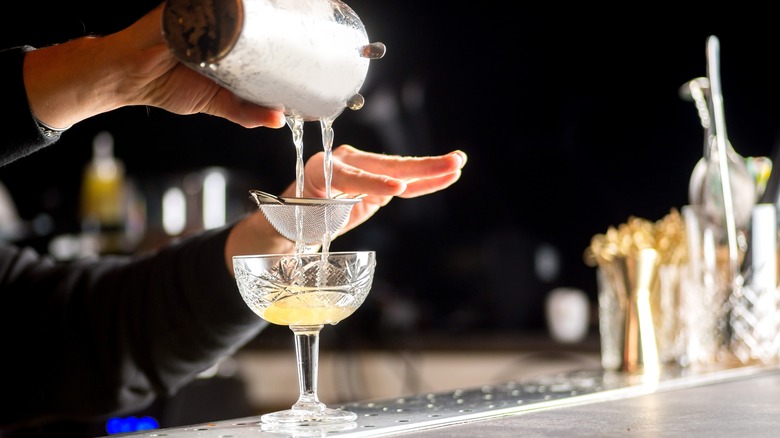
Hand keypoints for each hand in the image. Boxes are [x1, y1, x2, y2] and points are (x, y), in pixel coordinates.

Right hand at [23, 3, 285, 129]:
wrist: (125, 76)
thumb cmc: (165, 85)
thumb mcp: (216, 102)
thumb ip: (246, 112)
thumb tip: (279, 120)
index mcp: (228, 43)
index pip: (262, 33)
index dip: (284, 34)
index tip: (311, 41)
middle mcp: (217, 22)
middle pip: (255, 14)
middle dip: (279, 17)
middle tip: (305, 24)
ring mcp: (201, 11)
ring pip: (239, 5)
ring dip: (257, 6)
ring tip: (286, 7)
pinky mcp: (184, 6)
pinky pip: (211, 1)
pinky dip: (230, 3)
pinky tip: (247, 3)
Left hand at [281, 145, 466, 234]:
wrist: (294, 222)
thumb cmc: (296, 220)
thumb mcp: (306, 220)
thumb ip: (328, 211)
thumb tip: (352, 210)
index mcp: (321, 168)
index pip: (352, 175)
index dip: (374, 183)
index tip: (395, 190)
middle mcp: (345, 162)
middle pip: (385, 165)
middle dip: (417, 167)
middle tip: (446, 164)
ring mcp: (364, 170)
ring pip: (400, 172)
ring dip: (430, 169)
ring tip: (457, 163)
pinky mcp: (377, 184)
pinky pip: (404, 184)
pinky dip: (425, 183)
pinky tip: (448, 175)